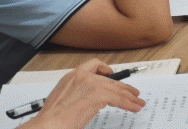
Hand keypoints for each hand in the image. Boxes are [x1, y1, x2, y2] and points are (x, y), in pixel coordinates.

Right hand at [26, 59, 143, 128]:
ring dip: (130, 96)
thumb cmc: (53, 118)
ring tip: (138, 101)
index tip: (112, 73)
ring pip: (117, 89)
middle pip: (110, 80)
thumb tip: (89, 98)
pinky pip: (119, 99)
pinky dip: (129, 103)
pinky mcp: (98, 95)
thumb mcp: (63, 98)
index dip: (105, 69)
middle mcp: (82, 76)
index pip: (93, 65)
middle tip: (133, 92)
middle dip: (124, 87)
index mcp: (72, 76)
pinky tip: (134, 107)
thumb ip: (77, 92)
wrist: (49, 124)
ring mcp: (91, 84)